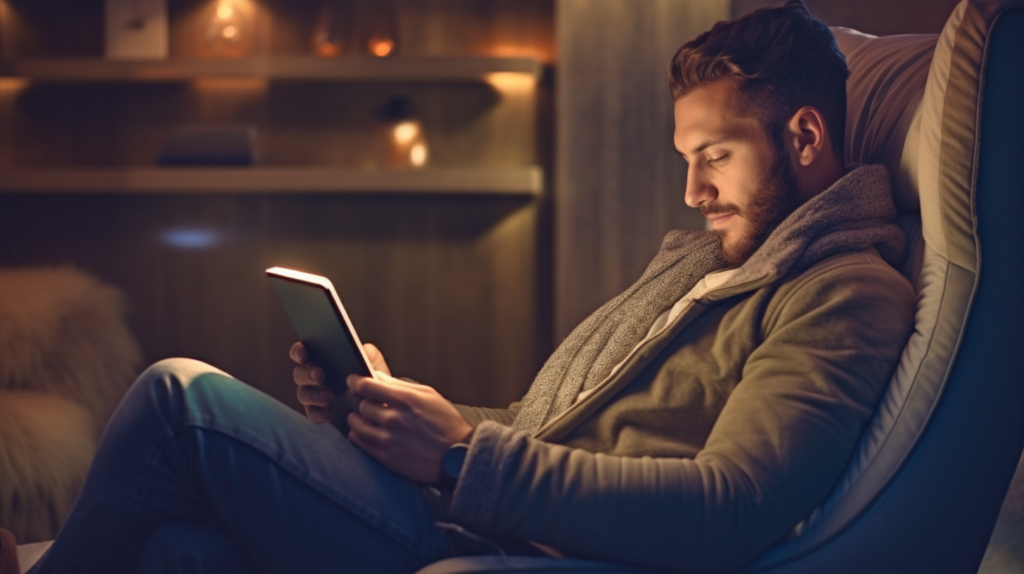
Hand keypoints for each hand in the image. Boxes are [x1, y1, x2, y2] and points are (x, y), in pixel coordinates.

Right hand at [290, 341, 391, 423]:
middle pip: (299, 373)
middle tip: (319, 375)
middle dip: (307, 373)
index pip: (302, 352)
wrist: (379, 409)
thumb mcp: (376, 367)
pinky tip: (330, 412)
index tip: (303, 353)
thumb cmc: (372, 383)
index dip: (298, 351)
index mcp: (322, 359)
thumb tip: (365, 349)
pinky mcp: (319, 414)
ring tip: (328, 396)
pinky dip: (320, 412)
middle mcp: (313, 377)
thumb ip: (370, 356)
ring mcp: (313, 396)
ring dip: (313, 394)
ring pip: (304, 394)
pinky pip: (313, 413)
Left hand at [346, 373, 473, 483]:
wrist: (456, 455)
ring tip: (363, 418)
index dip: (355, 381)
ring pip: (356, 425)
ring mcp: (388, 439)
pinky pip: (359, 443)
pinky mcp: (386, 457)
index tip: (353, 381)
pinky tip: (366, 432)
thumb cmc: (445, 422)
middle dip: (364, 402)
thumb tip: (376, 376)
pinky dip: (358, 435)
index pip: (367, 385)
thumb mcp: (428, 395)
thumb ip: (399, 385)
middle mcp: (394, 419)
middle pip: (361, 405)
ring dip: (357, 419)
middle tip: (368, 403)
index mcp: (405, 400)